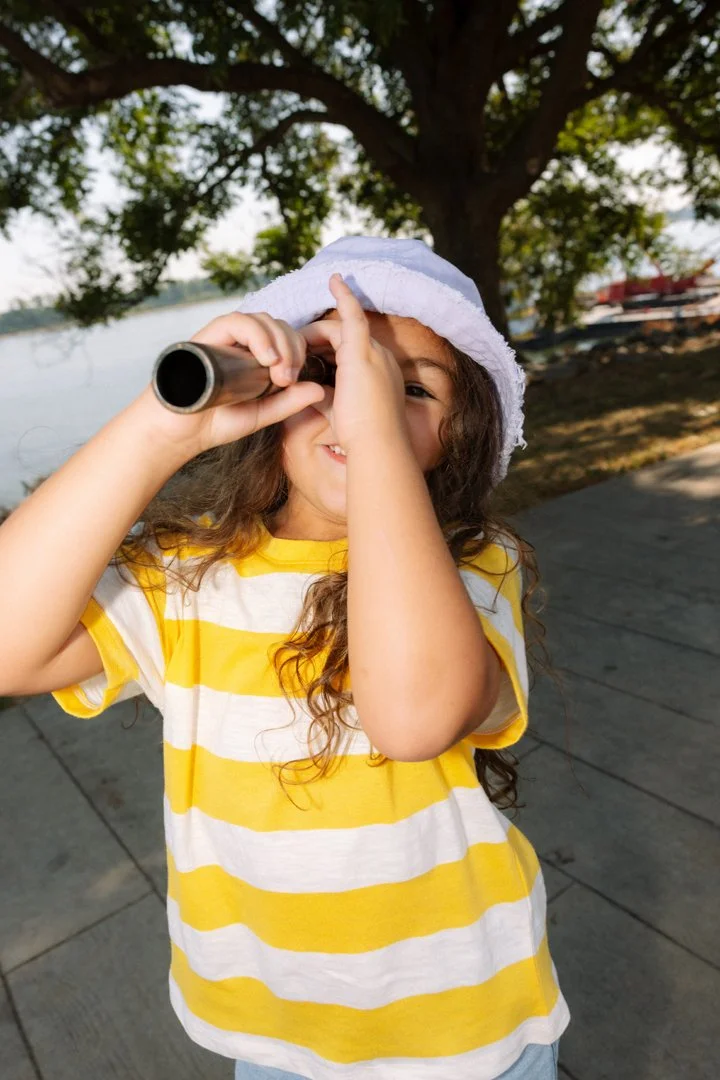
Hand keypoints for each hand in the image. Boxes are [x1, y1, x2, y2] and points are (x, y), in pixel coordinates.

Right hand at [139, 312, 324, 458]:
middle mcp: (241, 343)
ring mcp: (225, 337)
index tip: (297, 378)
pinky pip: (237, 321)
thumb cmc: (215, 423)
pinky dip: (257, 335)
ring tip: (279, 371)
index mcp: (255, 356)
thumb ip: (289, 402)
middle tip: (289, 376)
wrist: (178, 433)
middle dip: (293, 346)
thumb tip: (319, 388)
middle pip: (278, 324)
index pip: (286, 337)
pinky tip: (266, 359)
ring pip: (261, 319)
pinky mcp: (208, 336)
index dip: (299, 350)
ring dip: (278, 342)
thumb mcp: (262, 414)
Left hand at [299, 274, 408, 451]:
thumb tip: (305, 391)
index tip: (312, 353)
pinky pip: (353, 314)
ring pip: (343, 328)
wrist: (377, 444)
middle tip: (297, 347)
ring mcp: (374, 352)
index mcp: (376, 373)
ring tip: (296, 336)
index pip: (350, 350)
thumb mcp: (338, 411)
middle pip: (346, 336)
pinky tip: (334, 280)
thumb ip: (324, 396)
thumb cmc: (361, 436)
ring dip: (319, 331)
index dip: (329, 349)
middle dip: (320, 338)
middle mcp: (380, 357)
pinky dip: (344, 296)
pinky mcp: (363, 350)